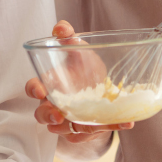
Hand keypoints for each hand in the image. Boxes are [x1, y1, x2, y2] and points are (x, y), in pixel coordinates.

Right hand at [24, 20, 133, 142]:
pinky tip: (127, 122)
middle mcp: (56, 105)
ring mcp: (70, 120)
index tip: (40, 91)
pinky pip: (95, 133)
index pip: (33, 88)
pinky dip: (111, 127)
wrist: (99, 87)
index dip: (34, 90)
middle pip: (43, 116)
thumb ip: (67, 36)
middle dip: (48, 117)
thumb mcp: (77, 49)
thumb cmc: (82, 67)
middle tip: (57, 116)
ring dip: (77, 127)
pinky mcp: (87, 130)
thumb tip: (60, 28)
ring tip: (92, 123)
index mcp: (49, 85)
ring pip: (67, 130)